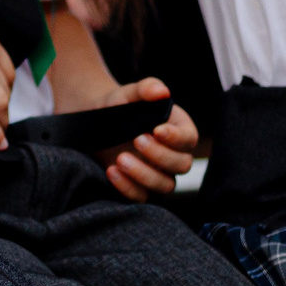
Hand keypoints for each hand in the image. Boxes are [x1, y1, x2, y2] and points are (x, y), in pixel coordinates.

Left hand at [94, 78, 198, 203]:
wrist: (96, 123)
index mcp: (178, 130)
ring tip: (120, 158)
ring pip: (165, 185)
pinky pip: (141, 197)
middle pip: (182, 165)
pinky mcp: (140, 188)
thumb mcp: (130, 93)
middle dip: (160, 155)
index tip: (156, 129)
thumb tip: (161, 91)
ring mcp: (158, 174)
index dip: (176, 137)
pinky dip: (127, 188)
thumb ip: (147, 88)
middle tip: (137, 139)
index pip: (188, 139)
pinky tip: (111, 171)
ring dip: (144, 174)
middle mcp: (173, 155)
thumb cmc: (120, 106)